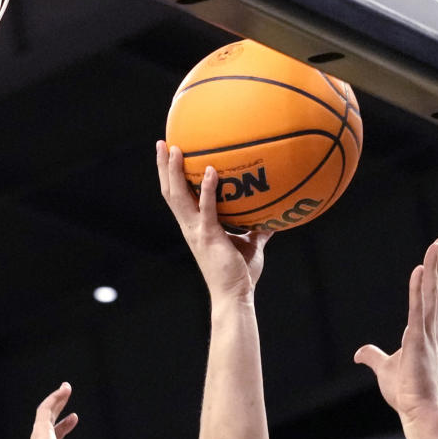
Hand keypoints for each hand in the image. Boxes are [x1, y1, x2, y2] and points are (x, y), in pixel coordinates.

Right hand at [22, 383, 90, 438]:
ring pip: (45, 411)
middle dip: (57, 405)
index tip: (75, 417)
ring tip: (66, 386)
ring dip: (56, 398)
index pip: (55, 436)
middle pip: (48, 420)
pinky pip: (45, 409)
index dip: (65, 426)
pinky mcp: (40, 428)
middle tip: (66, 392)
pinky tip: (65, 390)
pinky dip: (55, 398)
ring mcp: (39, 435)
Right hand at [157, 140, 271, 302]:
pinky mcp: (209, 237)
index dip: (171, 177)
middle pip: (170, 192)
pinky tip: (211, 170)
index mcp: (196, 227)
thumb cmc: (241, 275)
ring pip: (178, 197)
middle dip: (164, 167)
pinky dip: (207, 189)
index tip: (170, 154)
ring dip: (174, 171)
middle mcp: (190, 227)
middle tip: (162, 142)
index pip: (178, 197)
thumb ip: (258, 228)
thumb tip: (274, 214)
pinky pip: (206, 208)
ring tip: (175, 148)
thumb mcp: (251, 245)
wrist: (235, 296)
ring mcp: (197, 232)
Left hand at [354, 237, 437, 424]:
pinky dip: (418, 289)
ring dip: (432, 268)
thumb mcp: (384, 369)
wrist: (416, 410)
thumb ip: (373, 357)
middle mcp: (428, 329)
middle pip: (432, 290)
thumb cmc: (405, 392)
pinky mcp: (418, 341)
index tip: (432, 256)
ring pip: (428, 294)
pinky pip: (417, 309)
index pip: (426, 298)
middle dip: (436, 265)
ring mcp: (425, 334)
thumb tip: (360, 353)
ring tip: (436, 246)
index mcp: (422, 333)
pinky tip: (420, 270)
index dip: (430, 277)